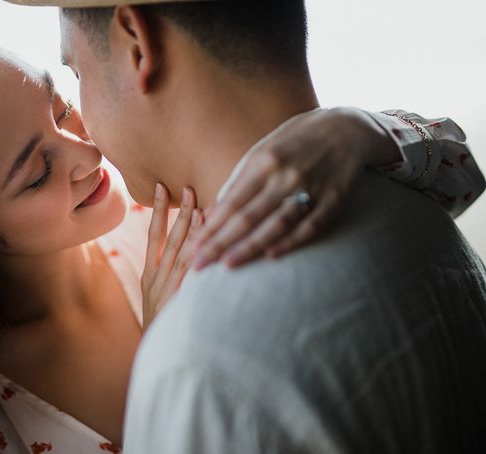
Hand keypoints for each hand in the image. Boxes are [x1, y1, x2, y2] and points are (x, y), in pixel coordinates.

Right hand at [142, 184, 203, 328]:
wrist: (158, 360)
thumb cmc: (163, 330)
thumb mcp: (156, 302)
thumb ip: (167, 279)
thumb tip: (187, 253)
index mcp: (148, 276)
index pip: (153, 235)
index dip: (158, 210)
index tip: (162, 187)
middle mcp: (156, 279)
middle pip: (169, 239)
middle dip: (179, 212)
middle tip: (188, 187)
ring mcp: (167, 292)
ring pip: (182, 255)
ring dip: (193, 230)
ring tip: (204, 208)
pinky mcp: (178, 304)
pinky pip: (191, 277)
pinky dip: (200, 259)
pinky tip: (212, 244)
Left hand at [192, 107, 399, 268]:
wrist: (345, 128)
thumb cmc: (294, 142)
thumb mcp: (263, 151)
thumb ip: (240, 181)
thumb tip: (215, 211)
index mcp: (263, 161)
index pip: (231, 202)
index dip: (211, 227)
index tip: (193, 247)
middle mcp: (285, 175)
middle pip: (248, 216)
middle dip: (221, 242)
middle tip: (199, 264)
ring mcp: (311, 187)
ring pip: (276, 223)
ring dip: (251, 246)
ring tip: (228, 265)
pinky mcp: (334, 199)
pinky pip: (310, 225)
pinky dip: (291, 241)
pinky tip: (271, 256)